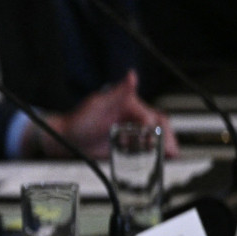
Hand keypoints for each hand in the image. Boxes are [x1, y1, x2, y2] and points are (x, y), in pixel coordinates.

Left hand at [32, 71, 177, 158]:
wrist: (67, 140)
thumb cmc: (79, 120)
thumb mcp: (98, 105)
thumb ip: (118, 92)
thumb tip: (131, 75)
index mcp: (130, 105)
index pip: (149, 116)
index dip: (151, 128)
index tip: (150, 138)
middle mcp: (134, 117)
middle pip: (160, 125)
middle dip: (166, 137)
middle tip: (169, 151)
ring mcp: (132, 131)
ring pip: (157, 137)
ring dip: (163, 146)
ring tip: (167, 156)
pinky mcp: (129, 145)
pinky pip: (148, 150)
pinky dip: (154, 155)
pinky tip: (156, 160)